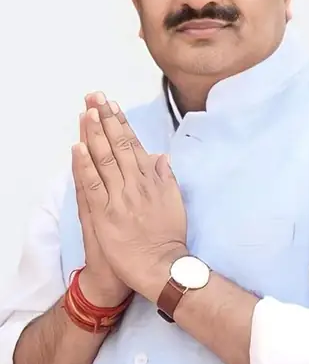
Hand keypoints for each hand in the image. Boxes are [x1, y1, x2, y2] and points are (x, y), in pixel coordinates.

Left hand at [71, 93, 186, 301]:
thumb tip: (161, 157)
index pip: (133, 145)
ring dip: (94, 134)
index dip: (121, 123)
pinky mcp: (105, 214)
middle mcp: (135, 184)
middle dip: (106, 119)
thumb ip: (166, 179)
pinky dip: (85, 165)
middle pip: (117, 146)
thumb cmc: (167, 237)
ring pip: (105, 159)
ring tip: (86, 112)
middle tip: (95, 97)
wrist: (159, 267)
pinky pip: (93, 185)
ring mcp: (119, 198)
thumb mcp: (174, 203)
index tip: (112, 105)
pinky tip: (78, 147)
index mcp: (151, 179)